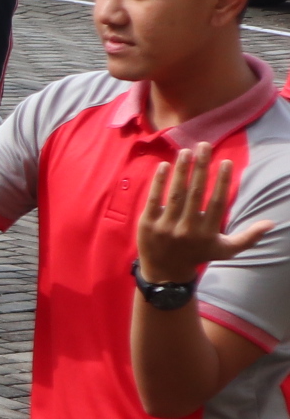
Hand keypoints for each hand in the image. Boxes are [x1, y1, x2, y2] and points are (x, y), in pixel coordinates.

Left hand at [137, 144, 274, 285]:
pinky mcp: (147, 224)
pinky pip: (154, 199)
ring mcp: (165, 226)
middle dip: (201, 167)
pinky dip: (159, 182)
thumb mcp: (226, 249)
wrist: (165, 273)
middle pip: (195, 193)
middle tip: (204, 145)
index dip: (221, 180)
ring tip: (185, 151)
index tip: (225, 161)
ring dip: (180, 170)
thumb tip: (272, 223)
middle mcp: (186, 229)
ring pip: (175, 193)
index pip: (216, 202)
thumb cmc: (199, 256)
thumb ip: (248, 236)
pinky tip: (164, 165)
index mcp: (207, 232)